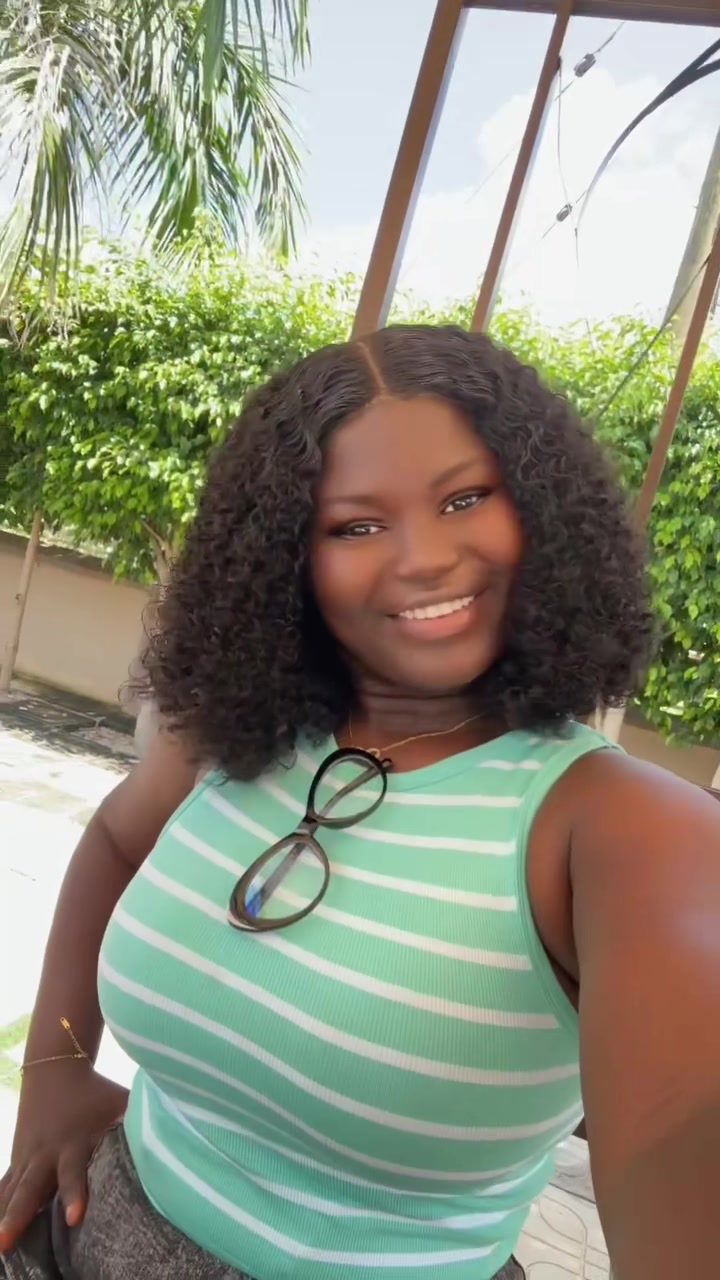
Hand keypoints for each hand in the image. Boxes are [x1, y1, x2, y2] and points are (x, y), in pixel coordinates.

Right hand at [0, 1061, 128, 1253]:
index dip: (75, 1194)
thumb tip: (182, 1130)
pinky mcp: (18, 1159)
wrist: (55, 1068)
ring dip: (3, 1215)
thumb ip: (143, 1120)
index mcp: (74, 1143)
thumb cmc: (96, 1091)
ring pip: (12, 1191)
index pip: (73, 1173)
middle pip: (31, 1188)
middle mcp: (47, 1153)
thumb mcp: (120, 1101)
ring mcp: (28, 1156)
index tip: (76, 1219)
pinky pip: (5, 1186)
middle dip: (19, 1214)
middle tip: (7, 1240)